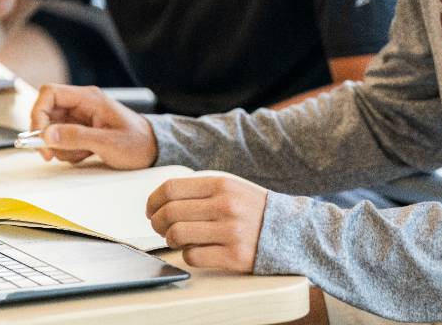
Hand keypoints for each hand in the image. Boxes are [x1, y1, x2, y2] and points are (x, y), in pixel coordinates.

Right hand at [29, 84, 157, 168]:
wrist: (153, 150)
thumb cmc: (138, 142)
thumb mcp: (107, 142)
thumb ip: (76, 137)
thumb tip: (47, 134)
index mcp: (89, 98)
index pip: (50, 93)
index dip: (38, 113)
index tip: (39, 136)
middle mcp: (82, 105)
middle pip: (47, 113)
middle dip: (46, 136)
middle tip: (50, 155)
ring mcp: (81, 118)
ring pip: (52, 130)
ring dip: (61, 146)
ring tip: (83, 153)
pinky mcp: (81, 131)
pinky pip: (62, 140)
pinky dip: (68, 151)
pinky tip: (86, 154)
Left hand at [146, 175, 268, 272]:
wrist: (290, 230)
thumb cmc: (253, 210)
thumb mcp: (231, 188)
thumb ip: (200, 190)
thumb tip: (161, 200)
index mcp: (221, 184)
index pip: (170, 188)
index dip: (153, 201)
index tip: (151, 210)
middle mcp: (225, 206)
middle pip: (169, 213)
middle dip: (157, 223)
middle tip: (160, 228)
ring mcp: (230, 232)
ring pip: (177, 235)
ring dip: (170, 240)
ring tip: (178, 240)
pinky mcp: (233, 256)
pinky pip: (192, 257)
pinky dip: (188, 255)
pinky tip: (197, 250)